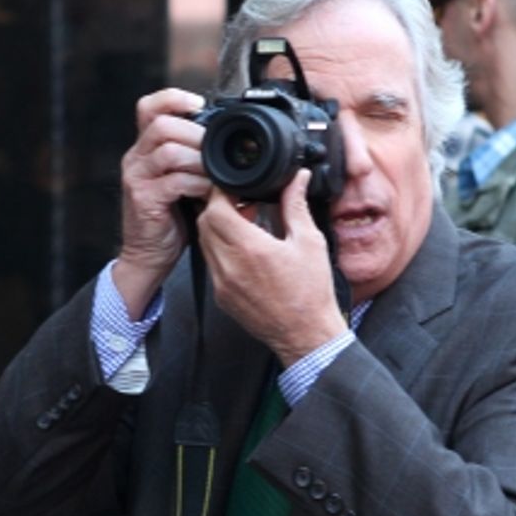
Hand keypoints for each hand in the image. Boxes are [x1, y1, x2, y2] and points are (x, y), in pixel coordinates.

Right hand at [115, 88, 209, 317]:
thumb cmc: (171, 218)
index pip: (149, 106)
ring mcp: (137, 177)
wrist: (149, 255)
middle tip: (216, 150)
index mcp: (145, 148)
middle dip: (196, 133)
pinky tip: (208, 192)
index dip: (174, 98)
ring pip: (168, 149)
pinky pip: (174, 181)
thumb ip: (197, 159)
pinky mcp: (143, 198)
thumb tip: (234, 145)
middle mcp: (136, 158)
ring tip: (215, 173)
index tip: (199, 104)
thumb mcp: (182, 180)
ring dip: (200, 159)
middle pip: (162, 124)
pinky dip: (198, 184)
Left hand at [196, 172, 347, 365]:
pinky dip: (221, 250)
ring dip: (218, 228)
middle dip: (219, 207)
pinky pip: (212, 264)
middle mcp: (230, 267)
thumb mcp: (309, 242)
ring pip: (205, 243)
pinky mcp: (222, 297)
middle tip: (241, 202)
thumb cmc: (311, 294)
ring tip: (245, 224)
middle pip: (205, 223)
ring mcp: (222, 284)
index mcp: (251, 249)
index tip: (235, 187)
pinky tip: (244, 250)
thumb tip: (297, 179)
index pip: (216, 209)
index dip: (222, 193)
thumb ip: (296, 206)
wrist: (306, 335)